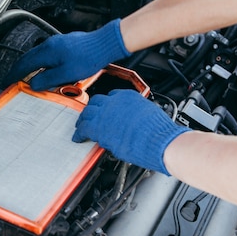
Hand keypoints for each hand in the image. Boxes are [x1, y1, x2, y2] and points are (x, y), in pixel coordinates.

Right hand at [5, 19, 130, 90]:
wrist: (104, 44)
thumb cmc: (88, 57)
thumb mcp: (66, 74)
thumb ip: (47, 80)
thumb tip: (33, 84)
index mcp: (47, 52)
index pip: (24, 65)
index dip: (14, 75)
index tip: (7, 82)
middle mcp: (49, 45)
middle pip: (28, 58)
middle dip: (19, 70)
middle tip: (13, 79)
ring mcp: (57, 43)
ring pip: (37, 56)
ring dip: (30, 66)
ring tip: (27, 76)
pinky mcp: (65, 44)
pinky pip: (47, 54)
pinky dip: (41, 63)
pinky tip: (45, 69)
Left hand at [73, 90, 190, 174]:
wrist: (157, 140)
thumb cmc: (158, 132)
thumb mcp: (148, 114)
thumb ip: (135, 114)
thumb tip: (130, 122)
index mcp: (128, 96)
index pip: (112, 96)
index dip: (106, 105)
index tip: (105, 110)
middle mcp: (114, 101)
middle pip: (96, 102)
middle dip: (92, 109)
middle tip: (88, 116)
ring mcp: (105, 113)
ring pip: (87, 112)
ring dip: (83, 120)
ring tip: (80, 126)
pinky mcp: (99, 127)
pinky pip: (84, 128)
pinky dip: (79, 133)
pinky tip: (78, 137)